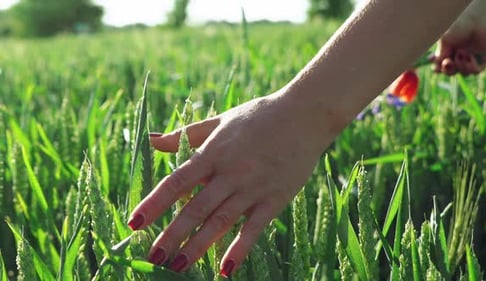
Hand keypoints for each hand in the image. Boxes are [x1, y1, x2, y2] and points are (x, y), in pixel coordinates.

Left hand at [128, 92, 334, 275]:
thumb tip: (151, 140)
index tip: (135, 222)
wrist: (305, 115)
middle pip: (196, 208)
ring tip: (178, 267)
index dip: (155, 203)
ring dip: (198, 246)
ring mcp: (253, 188)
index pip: (177, 182)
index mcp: (214, 152)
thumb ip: (185, 134)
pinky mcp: (275, 199)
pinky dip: (240, 249)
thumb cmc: (259, 116)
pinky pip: (254, 228)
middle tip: (153, 257)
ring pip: (221, 222)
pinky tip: (226, 270)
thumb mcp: (220, 120)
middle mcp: (230, 173)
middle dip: (172, 234)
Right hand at [432, 0, 485, 74]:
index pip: (441, 65)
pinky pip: (475, 71)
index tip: (434, 65)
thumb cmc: (460, 26)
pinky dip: (469, 66)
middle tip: (448, 62)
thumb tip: (436, 69)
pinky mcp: (484, 59)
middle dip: (447, 70)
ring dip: (459, 67)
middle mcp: (461, 54)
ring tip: (461, 53)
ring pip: (463, 73)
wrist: (480, 20)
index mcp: (450, 49)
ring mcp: (472, 57)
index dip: (437, 68)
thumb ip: (439, 56)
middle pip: (451, 72)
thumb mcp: (444, 41)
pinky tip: (469, 56)